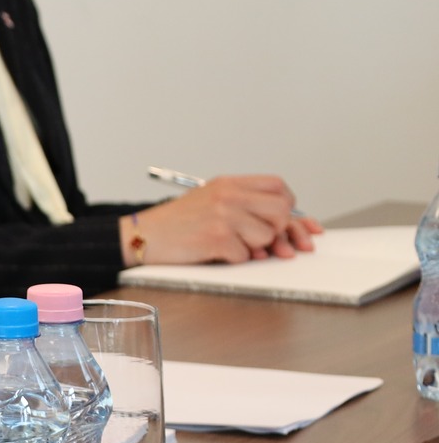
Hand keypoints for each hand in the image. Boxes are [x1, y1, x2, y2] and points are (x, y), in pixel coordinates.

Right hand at [127, 175, 322, 265]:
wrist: (143, 235)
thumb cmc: (178, 223)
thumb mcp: (212, 202)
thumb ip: (249, 208)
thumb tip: (299, 229)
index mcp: (228, 184)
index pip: (278, 186)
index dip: (289, 206)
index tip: (290, 222)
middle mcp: (228, 195)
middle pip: (281, 210)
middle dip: (277, 230)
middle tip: (259, 238)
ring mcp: (223, 216)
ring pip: (266, 236)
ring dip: (253, 248)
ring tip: (229, 243)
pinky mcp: (217, 238)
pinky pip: (245, 255)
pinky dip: (233, 258)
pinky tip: (214, 251)